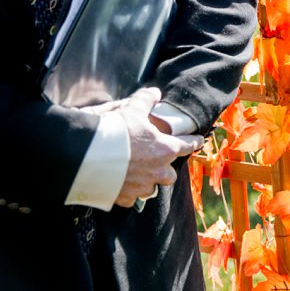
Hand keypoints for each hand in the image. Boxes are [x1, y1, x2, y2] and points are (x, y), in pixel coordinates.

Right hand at [113, 86, 199, 205]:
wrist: (90, 155)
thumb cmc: (115, 131)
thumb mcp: (131, 109)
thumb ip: (145, 100)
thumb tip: (154, 93)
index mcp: (165, 149)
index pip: (186, 145)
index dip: (193, 142)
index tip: (199, 140)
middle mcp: (158, 171)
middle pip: (170, 175)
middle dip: (165, 170)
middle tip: (157, 162)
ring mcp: (143, 186)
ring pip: (152, 188)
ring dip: (148, 182)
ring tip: (138, 174)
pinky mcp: (127, 197)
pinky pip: (133, 197)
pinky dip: (129, 192)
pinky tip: (122, 185)